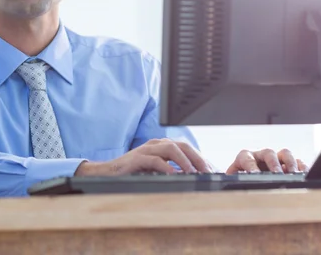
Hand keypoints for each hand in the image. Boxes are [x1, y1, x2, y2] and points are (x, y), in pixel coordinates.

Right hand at [74, 138, 214, 176]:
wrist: (108, 172)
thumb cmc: (132, 171)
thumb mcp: (155, 170)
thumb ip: (170, 170)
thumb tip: (191, 177)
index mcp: (161, 146)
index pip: (186, 148)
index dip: (200, 158)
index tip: (212, 171)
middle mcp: (156, 144)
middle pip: (182, 145)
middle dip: (197, 157)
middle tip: (208, 171)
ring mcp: (146, 149)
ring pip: (171, 148)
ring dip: (185, 161)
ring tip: (194, 172)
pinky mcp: (137, 158)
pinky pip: (155, 160)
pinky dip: (167, 167)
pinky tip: (174, 175)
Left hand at [226, 148, 308, 173]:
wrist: (246, 178)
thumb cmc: (238, 179)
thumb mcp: (232, 180)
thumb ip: (232, 181)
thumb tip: (228, 187)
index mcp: (245, 157)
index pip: (247, 159)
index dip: (251, 166)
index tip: (255, 175)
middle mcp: (260, 154)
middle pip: (269, 152)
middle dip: (273, 164)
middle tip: (278, 175)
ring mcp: (276, 157)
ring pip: (285, 153)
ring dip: (290, 164)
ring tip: (294, 176)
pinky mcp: (288, 163)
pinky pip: (298, 161)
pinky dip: (302, 168)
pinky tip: (304, 176)